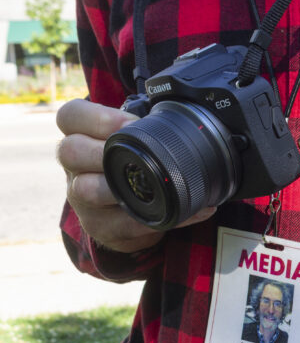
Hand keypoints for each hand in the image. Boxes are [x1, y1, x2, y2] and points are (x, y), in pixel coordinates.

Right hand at [56, 99, 215, 252]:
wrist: (129, 215)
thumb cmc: (132, 168)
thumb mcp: (132, 144)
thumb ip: (145, 126)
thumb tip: (186, 116)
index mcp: (81, 137)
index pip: (69, 116)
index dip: (96, 116)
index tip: (131, 124)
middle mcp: (74, 167)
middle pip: (69, 150)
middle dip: (103, 150)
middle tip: (139, 152)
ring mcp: (81, 199)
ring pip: (84, 189)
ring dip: (122, 186)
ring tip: (156, 184)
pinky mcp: (98, 226)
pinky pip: (124, 223)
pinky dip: (159, 216)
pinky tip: (186, 209)